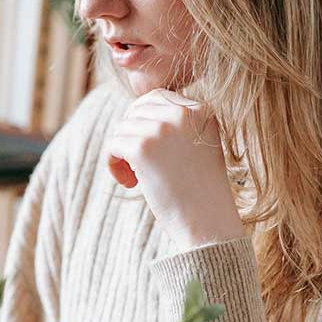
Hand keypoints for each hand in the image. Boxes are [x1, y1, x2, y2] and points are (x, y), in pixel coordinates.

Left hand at [106, 89, 243, 250]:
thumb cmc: (201, 192)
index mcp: (202, 110)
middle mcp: (184, 113)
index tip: (151, 152)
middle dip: (132, 135)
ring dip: (122, 153)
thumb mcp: (199, 147)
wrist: (209, 224)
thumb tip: (134, 112)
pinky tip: (129, 183)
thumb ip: (175, 125)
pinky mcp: (142, 148)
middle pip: (136, 110)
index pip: (157, 97)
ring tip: (137, 179)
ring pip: (122, 128)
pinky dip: (113, 164)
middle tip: (140, 166)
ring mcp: (162, 129)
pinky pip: (112, 145)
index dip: (144, 122)